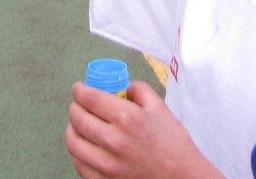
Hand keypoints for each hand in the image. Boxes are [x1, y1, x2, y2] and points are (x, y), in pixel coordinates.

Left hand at [66, 81, 211, 178]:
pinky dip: (78, 152)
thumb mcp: (160, 108)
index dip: (79, 90)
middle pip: (78, 118)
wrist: (184, 178)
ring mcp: (108, 165)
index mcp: (127, 118)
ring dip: (72, 129)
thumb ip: (139, 90)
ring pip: (73, 142)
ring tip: (77, 125)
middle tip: (78, 105)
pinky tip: (85, 146)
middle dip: (74, 107)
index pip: (89, 98)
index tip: (79, 89)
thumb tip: (122, 86)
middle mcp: (114, 141)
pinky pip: (79, 164)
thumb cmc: (174, 145)